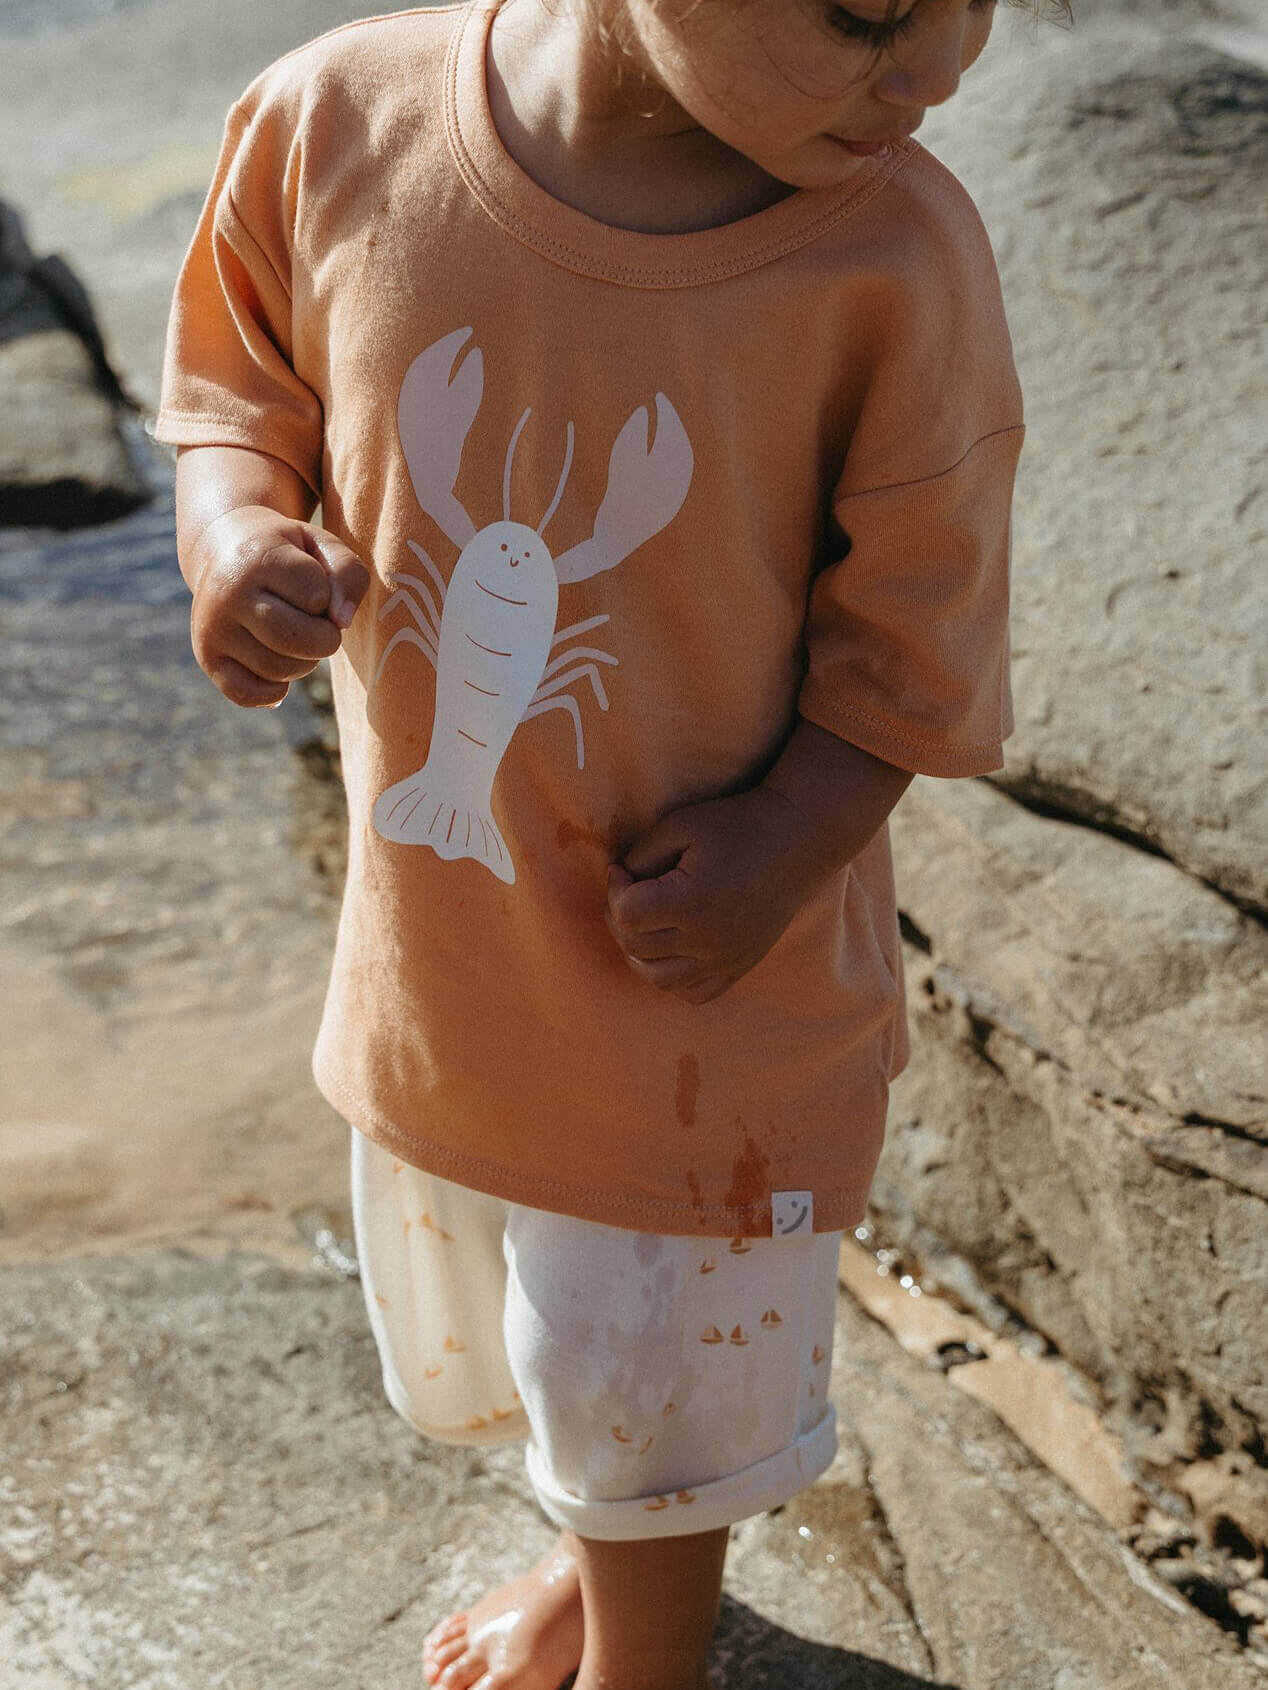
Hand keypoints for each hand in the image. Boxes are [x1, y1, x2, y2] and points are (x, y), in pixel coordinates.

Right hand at [188, 506, 369, 707]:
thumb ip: (348, 573)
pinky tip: (279, 671)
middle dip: (325, 640)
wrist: (225, 550)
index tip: (314, 586)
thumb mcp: (322, 543)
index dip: (328, 597)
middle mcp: (227, 593)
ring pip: (278, 671)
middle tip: (319, 626)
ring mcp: (212, 627)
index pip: (318, 597)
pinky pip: (247, 694)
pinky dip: (273, 692)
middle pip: (297, 641)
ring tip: (296, 637)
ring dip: (303, 662)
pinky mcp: (207, 656)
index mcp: (258, 558)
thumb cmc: (286, 551)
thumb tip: (342, 622)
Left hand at [604, 786, 818, 1005]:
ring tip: (645, 922)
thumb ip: (640, 856)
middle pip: (636, 947)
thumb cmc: (736, 824)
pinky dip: (673, 977)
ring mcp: (726, 959)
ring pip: (658, 979)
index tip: (624, 869)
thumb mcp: (680, 826)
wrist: (797, 839)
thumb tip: (618, 882)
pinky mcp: (740, 966)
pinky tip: (672, 948)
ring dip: (638, 952)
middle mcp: (709, 939)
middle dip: (620, 916)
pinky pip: (694, 993)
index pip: (626, 915)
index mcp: (692, 902)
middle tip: (631, 890)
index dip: (614, 890)